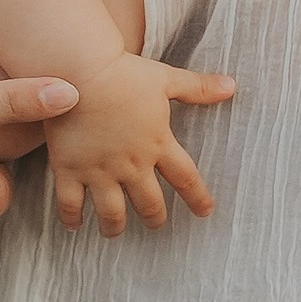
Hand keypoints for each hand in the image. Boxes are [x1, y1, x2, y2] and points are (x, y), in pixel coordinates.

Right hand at [47, 49, 233, 237]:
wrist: (78, 69)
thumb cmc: (123, 71)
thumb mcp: (165, 79)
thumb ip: (198, 88)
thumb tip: (232, 85)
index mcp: (157, 143)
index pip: (186, 179)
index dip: (198, 198)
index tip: (205, 211)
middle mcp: (132, 164)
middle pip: (150, 204)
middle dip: (155, 218)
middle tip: (155, 223)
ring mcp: (100, 170)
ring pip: (112, 213)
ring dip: (115, 227)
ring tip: (113, 232)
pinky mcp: (69, 169)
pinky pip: (70, 204)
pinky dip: (71, 219)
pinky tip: (73, 226)